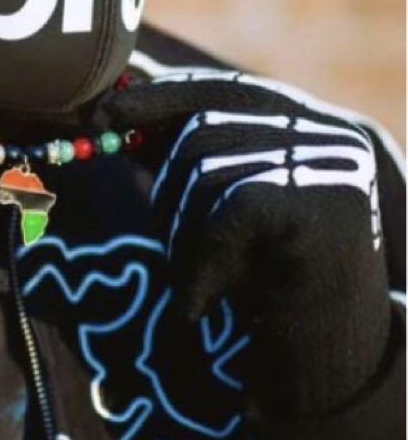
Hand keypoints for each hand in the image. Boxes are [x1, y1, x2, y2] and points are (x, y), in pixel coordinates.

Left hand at [105, 68, 390, 418]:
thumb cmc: (264, 271)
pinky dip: (198, 259)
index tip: (105, 114)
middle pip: (203, 127)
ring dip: (180, 233)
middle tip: (165, 238)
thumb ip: (173, 153)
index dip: (159, 96)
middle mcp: (326, 131)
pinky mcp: (326, 204)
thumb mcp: (214, 205)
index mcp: (304, 120)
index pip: (220, 88)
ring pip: (206, 168)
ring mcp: (332, 164)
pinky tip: (196, 301)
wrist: (326, 351)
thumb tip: (108, 109)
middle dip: (165, 184)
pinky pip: (228, 210)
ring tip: (195, 280)